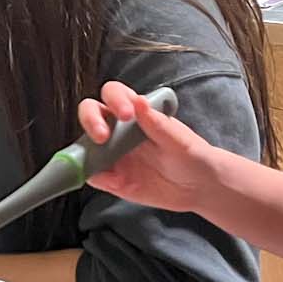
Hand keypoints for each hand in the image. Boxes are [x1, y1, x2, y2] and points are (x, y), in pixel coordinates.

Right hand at [75, 81, 223, 217]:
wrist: (198, 187)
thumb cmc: (191, 155)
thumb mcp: (179, 141)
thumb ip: (158, 123)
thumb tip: (139, 102)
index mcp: (135, 112)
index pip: (113, 94)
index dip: (114, 99)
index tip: (125, 114)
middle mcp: (117, 129)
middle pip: (90, 113)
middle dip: (91, 121)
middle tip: (102, 137)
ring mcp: (111, 153)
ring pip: (85, 145)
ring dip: (85, 152)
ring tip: (104, 166)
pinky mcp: (110, 178)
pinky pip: (94, 176)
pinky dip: (99, 178)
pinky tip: (117, 183)